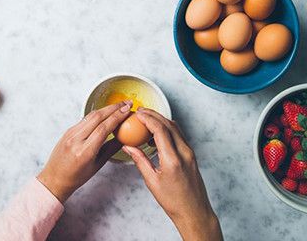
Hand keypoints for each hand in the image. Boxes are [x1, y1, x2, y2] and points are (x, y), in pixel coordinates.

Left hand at [37, 101, 131, 201]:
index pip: (104, 128)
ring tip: (119, 106)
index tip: (127, 110)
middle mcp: (76, 140)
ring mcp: (70, 134)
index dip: (117, 116)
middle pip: (97, 117)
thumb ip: (111, 149)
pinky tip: (105, 113)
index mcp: (84, 152)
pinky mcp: (68, 130)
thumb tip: (124, 138)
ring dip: (106, 108)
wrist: (54, 178)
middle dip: (114, 108)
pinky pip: (85, 119)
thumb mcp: (97, 165)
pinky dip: (97, 114)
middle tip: (127, 103)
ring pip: (91, 115)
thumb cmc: (76, 177)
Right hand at [123, 109, 222, 240]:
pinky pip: (178, 134)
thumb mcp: (152, 182)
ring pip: (175, 127)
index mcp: (172, 160)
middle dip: (153, 115)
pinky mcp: (191, 154)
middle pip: (168, 124)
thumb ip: (140, 161)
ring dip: (161, 119)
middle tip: (140, 112)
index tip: (137, 114)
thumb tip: (128, 147)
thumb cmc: (173, 202)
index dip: (147, 119)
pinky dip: (167, 128)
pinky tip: (156, 134)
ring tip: (146, 120)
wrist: (194, 212)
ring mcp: (189, 152)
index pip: (160, 130)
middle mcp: (184, 152)